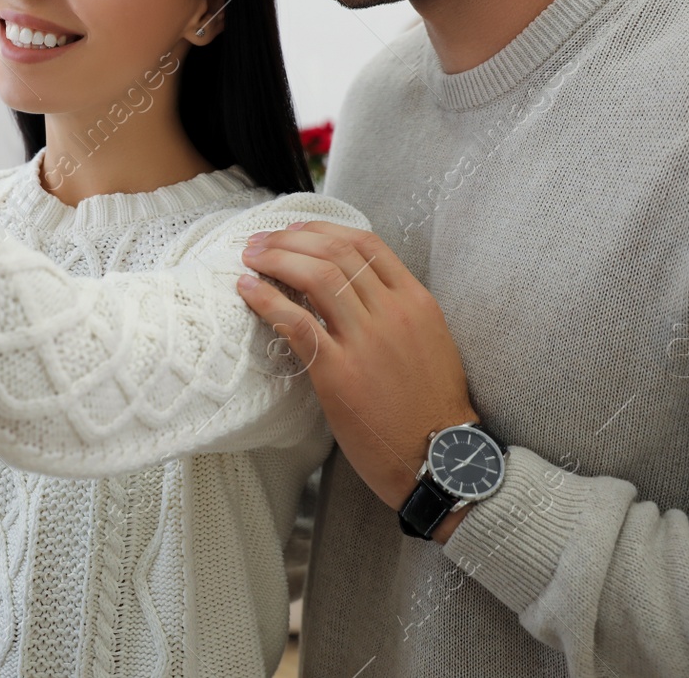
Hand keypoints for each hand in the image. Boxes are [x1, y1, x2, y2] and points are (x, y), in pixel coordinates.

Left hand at [238, 221, 477, 520]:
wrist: (441, 458)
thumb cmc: (431, 405)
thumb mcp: (428, 340)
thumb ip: (396, 309)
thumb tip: (353, 286)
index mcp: (415, 300)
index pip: (365, 243)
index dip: (322, 230)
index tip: (295, 231)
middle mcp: (392, 313)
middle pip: (334, 252)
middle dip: (290, 239)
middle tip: (260, 242)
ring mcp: (366, 341)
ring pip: (315, 277)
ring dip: (275, 260)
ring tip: (250, 258)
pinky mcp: (340, 373)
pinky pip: (297, 323)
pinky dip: (267, 300)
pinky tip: (247, 290)